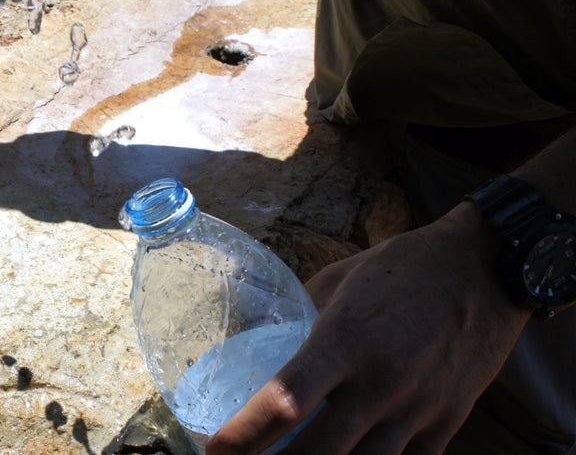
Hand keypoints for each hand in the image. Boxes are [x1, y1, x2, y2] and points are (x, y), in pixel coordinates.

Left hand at [206, 202, 531, 453]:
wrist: (488, 268)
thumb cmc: (405, 267)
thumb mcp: (340, 280)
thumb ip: (302, 316)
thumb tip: (262, 340)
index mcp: (345, 340)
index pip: (286, 400)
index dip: (245, 435)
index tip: (215, 450)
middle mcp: (381, 382)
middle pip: (317, 453)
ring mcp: (417, 409)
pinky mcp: (447, 424)